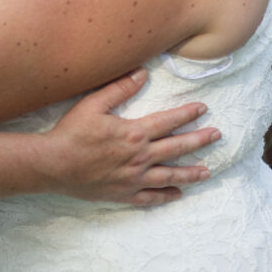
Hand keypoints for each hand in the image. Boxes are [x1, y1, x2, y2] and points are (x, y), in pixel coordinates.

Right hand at [35, 68, 219, 205]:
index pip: (168, 121)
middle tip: (217, 136)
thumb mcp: (93, 104)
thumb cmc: (72, 132)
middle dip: (199, 140)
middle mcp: (140, 157)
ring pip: (170, 175)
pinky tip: (178, 194)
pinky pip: (152, 197)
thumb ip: (120, 89)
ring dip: (191, 172)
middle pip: (176, 147)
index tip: (203, 109)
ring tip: (207, 171)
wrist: (55, 164)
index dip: (187, 114)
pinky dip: (167, 196)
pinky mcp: (124, 193)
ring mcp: (134, 178)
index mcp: (134, 133)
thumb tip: (142, 73)